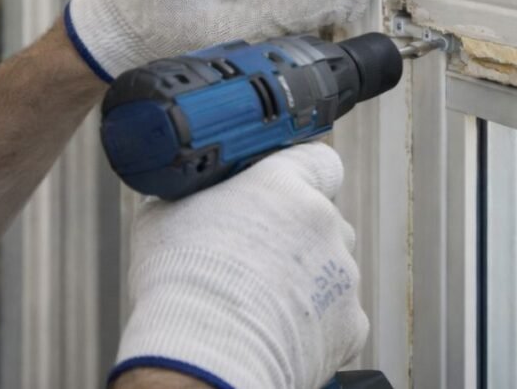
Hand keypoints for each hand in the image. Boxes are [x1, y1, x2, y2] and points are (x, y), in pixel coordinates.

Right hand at [111, 142, 367, 388]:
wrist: (205, 355)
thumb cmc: (180, 282)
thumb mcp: (165, 215)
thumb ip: (195, 195)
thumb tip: (188, 194)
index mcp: (284, 184)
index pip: (318, 161)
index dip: (304, 177)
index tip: (286, 194)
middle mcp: (323, 220)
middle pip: (323, 220)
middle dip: (298, 238)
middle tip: (258, 261)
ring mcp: (342, 271)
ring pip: (332, 269)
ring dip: (307, 282)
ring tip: (263, 305)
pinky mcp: (350, 320)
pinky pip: (338, 316)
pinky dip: (316, 327)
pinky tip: (281, 334)